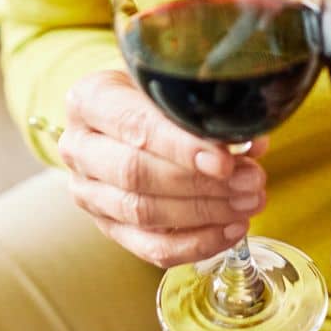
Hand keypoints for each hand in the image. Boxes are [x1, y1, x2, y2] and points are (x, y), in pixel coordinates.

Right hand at [58, 68, 268, 267]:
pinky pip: (149, 247)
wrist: (118, 114)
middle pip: (136, 174)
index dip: (180, 146)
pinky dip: (194, 244)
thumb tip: (251, 142)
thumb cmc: (149, 93)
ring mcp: (89, 192)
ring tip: (248, 203)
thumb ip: (203, 108)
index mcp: (88, 100)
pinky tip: (230, 231)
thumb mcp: (167, 83)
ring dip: (204, 213)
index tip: (224, 160)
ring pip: (143, 213)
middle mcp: (79, 148)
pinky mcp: (107, 226)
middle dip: (200, 184)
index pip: (134, 126)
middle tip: (249, 182)